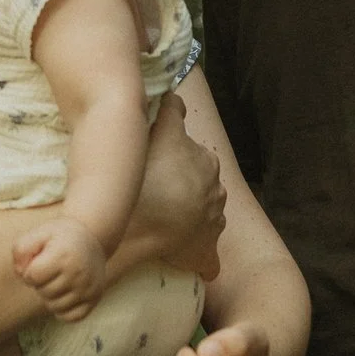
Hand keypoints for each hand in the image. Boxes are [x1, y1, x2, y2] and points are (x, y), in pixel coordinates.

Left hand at [13, 219, 108, 319]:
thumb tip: (22, 273)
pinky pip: (70, 317)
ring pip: (54, 306)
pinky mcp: (94, 299)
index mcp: (63, 256)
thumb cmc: (61, 238)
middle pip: (43, 292)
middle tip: (52, 270)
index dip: (30, 270)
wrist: (94, 239)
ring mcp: (88, 288)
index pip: (32, 276)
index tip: (39, 261)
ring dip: (51, 296)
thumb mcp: (39, 233)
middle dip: (41, 283)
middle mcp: (78, 274)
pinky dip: (63, 309)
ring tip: (58, 280)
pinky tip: (66, 294)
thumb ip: (21, 250)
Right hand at [125, 95, 224, 280]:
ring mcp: (213, 221)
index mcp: (207, 161)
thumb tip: (176, 94)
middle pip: (199, 186)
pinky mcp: (206, 251)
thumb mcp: (159, 134)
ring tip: (160, 222)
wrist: (138, 224)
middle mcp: (216, 189)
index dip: (171, 160)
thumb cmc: (146, 176)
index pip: (193, 155)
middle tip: (152, 192)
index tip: (155, 168)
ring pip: (203, 216)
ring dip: (189, 218)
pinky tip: (187, 261)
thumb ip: (171, 111)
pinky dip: (200, 258)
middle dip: (182, 188)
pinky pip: (207, 258)